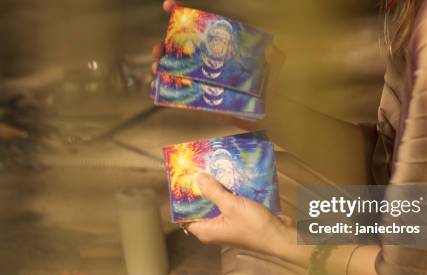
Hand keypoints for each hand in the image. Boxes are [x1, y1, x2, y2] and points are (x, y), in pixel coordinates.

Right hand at [150, 1, 285, 130]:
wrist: (269, 111)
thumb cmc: (270, 83)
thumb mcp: (273, 61)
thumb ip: (271, 51)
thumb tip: (270, 45)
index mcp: (219, 46)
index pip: (198, 26)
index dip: (180, 13)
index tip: (168, 6)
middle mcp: (206, 60)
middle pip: (178, 48)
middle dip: (163, 45)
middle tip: (159, 49)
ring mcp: (199, 78)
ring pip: (171, 69)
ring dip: (158, 66)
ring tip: (156, 68)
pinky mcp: (197, 98)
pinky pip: (174, 92)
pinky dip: (160, 89)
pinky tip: (153, 87)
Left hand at [187, 173, 291, 254]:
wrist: (279, 236)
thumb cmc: (252, 224)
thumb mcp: (231, 205)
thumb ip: (213, 191)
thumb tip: (197, 178)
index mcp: (206, 231)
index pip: (185, 217)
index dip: (183, 201)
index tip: (183, 182)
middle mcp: (214, 230)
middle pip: (201, 209)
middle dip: (200, 192)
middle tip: (198, 171)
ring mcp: (227, 226)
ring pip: (216, 206)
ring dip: (215, 191)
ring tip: (213, 171)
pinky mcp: (239, 221)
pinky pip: (228, 206)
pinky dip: (228, 195)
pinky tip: (230, 180)